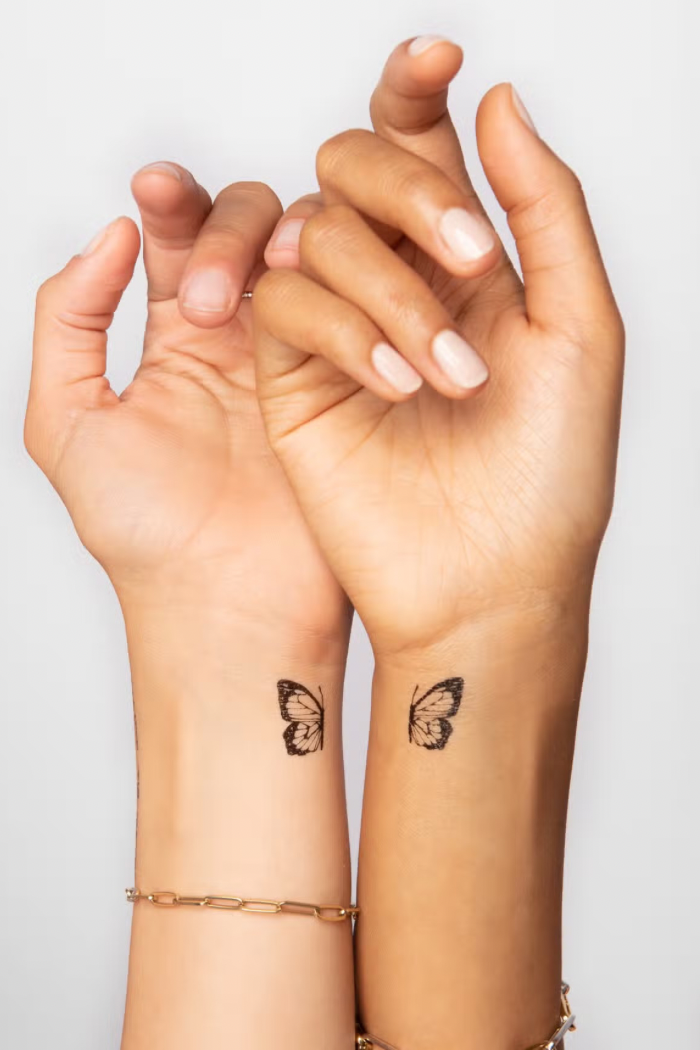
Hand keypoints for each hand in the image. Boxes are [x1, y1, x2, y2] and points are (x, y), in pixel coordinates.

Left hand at [25, 165, 346, 636]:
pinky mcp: (353, 382)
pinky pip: (356, 306)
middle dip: (225, 229)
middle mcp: (242, 336)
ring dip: (292, 244)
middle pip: (248, 227)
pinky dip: (347, 281)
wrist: (228, 606)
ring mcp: (303, 355)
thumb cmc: (144, 535)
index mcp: (175, 341)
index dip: (168, 201)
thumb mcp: (66, 424)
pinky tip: (327, 284)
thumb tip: (109, 238)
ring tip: (269, 278)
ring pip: (312, 254)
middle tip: (204, 297)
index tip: (154, 191)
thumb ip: (68, 325)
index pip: (174, 240)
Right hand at [253, 38, 623, 657]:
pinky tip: (398, 385)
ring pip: (315, 230)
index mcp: (468, 261)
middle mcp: (396, 281)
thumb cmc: (548, 473)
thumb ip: (544, 207)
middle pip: (353, 163)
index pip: (424, 145)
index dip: (417, 86)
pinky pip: (284, 305)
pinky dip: (344, 329)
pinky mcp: (289, 376)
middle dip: (408, 191)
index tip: (438, 54)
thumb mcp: (580, 326)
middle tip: (470, 256)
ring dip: (388, 288)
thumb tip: (496, 100)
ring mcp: (338, 327)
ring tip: (448, 376)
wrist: (490, 583)